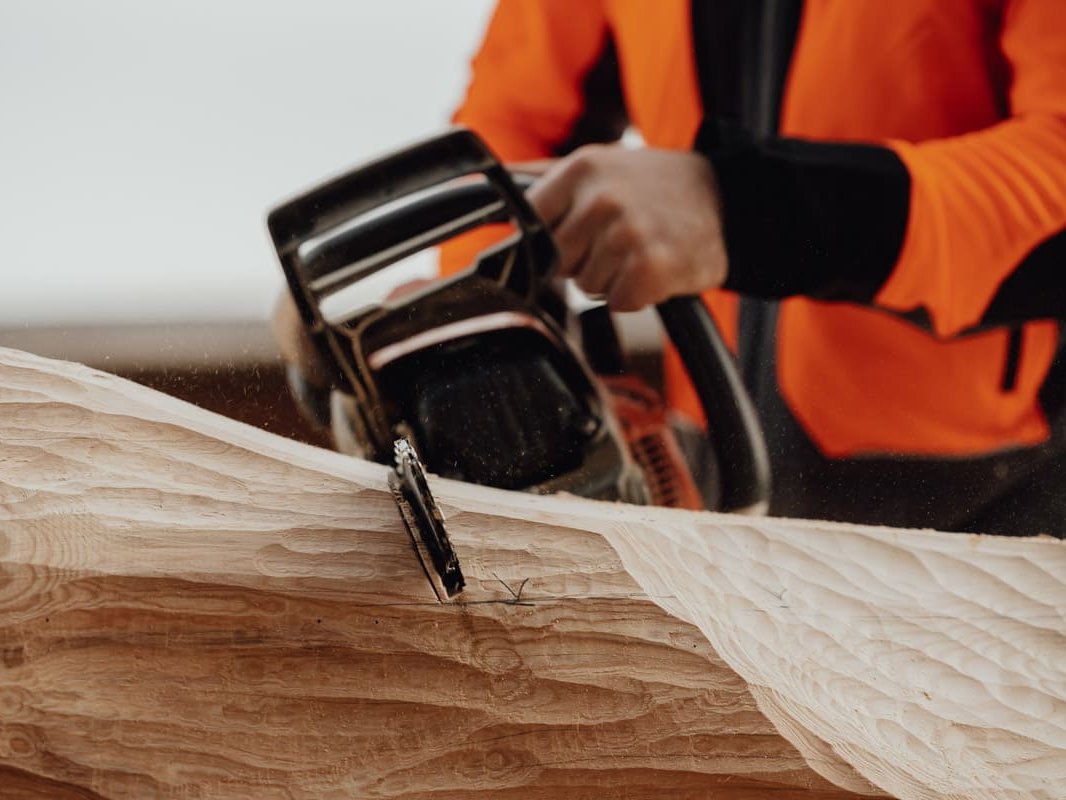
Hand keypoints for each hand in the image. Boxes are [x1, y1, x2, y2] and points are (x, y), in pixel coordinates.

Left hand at [524, 145, 727, 310]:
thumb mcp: (602, 164)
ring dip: (613, 279)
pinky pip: (619, 303)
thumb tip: (484, 187)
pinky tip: (657, 268)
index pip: (533, 222)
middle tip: (622, 239)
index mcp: (581, 168)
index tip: (580, 234)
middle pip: (558, 262)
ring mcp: (626, 233)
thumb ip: (546, 180)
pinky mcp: (651, 268)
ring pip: (586, 286)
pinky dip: (638, 296)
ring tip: (642, 250)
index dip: (555, 237)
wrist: (731, 200)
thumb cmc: (660, 187)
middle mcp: (601, 198)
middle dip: (585, 260)